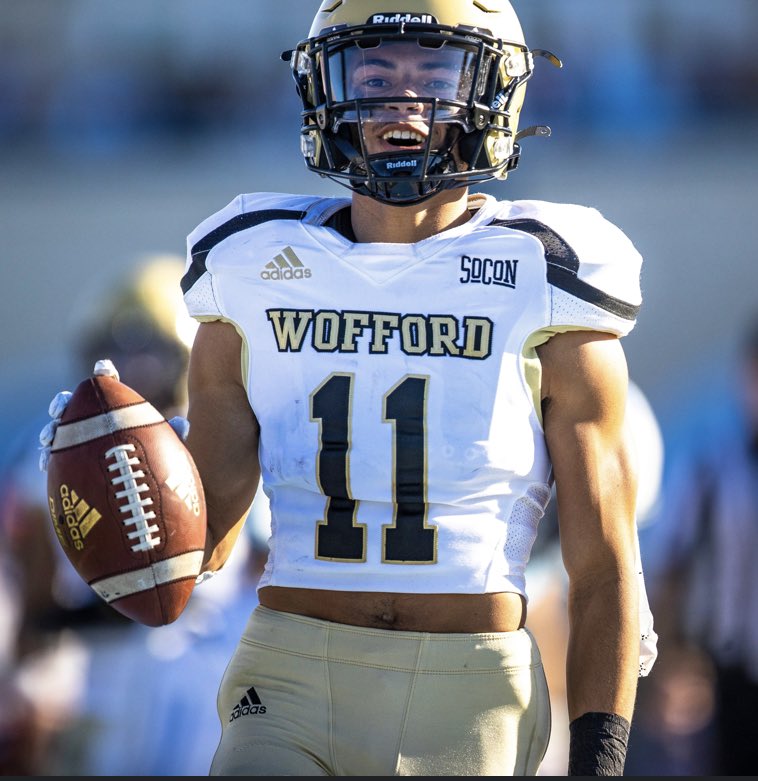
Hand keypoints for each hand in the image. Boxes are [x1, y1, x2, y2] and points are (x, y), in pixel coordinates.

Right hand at [38, 358, 188, 470]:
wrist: (141, 482)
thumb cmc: (153, 458)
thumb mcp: (164, 446)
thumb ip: (172, 434)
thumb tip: (183, 424)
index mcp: (115, 408)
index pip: (108, 384)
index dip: (105, 373)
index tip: (105, 368)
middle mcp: (94, 419)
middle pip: (73, 403)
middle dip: (64, 401)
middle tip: (62, 406)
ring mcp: (79, 437)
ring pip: (59, 428)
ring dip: (51, 428)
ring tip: (49, 436)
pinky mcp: (70, 458)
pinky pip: (54, 455)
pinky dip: (48, 456)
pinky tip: (46, 462)